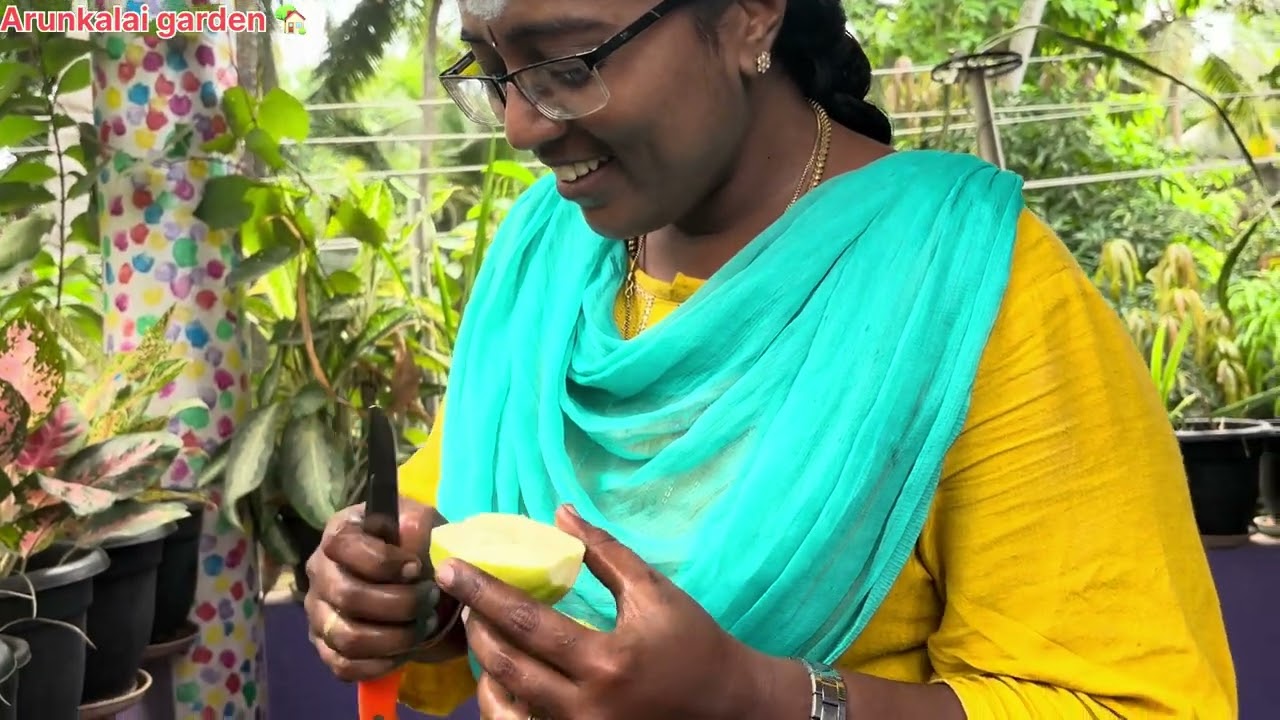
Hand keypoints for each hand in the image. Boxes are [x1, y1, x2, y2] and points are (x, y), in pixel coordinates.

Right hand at [303, 499, 457, 681]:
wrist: (423, 584)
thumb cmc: (418, 547)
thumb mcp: (425, 526)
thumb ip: (417, 525)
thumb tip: (408, 531)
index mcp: (339, 534)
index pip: (342, 546)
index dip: (382, 561)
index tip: (416, 568)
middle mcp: (319, 572)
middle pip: (348, 596)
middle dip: (400, 603)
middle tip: (431, 599)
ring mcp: (318, 612)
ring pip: (347, 637)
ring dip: (395, 637)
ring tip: (425, 625)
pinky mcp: (326, 647)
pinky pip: (344, 666)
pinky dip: (381, 663)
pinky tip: (406, 650)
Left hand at [438, 505, 770, 719]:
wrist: (727, 705)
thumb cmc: (694, 643)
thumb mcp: (654, 591)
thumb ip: (605, 553)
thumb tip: (559, 513)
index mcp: (606, 661)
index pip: (527, 622)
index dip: (484, 593)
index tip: (453, 568)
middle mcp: (586, 707)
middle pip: (506, 667)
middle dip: (475, 627)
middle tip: (460, 594)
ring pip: (505, 707)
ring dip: (484, 667)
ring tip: (480, 631)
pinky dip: (505, 700)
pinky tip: (502, 672)